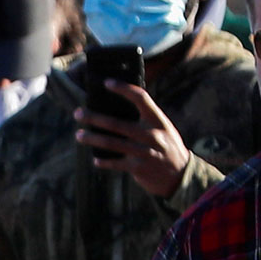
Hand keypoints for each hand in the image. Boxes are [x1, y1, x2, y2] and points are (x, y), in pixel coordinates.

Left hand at [73, 81, 193, 196]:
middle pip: (117, 124)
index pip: (141, 98)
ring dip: (92, 139)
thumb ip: (146, 120)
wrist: (182, 176)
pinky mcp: (139, 168)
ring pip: (112, 144)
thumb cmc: (168, 148)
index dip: (123, 89)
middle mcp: (152, 135)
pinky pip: (116, 163)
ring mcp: (145, 152)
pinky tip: (95, 160)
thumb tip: (116, 108)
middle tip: (78, 113)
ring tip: (79, 135)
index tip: (106, 83)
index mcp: (159, 121)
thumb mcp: (164, 129)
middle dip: (95, 118)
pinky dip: (104, 162)